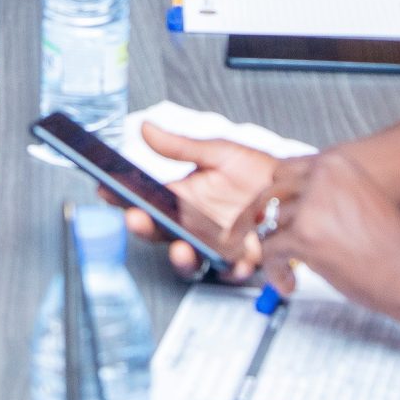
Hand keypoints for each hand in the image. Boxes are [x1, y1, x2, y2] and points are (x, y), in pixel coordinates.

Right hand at [119, 122, 276, 279]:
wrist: (293, 189)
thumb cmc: (256, 171)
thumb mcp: (217, 152)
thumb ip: (180, 147)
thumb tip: (146, 128)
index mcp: (182, 199)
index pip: (144, 200)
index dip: (122, 198)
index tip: (106, 190)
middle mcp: (192, 225)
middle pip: (158, 233)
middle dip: (144, 228)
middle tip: (136, 218)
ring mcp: (213, 244)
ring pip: (188, 258)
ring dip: (181, 258)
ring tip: (182, 249)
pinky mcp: (238, 258)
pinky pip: (229, 271)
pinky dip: (231, 269)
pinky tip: (235, 261)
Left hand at [255, 149, 399, 317]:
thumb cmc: (393, 246)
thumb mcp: (360, 198)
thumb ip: (325, 196)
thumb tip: (292, 208)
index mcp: (336, 163)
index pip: (283, 171)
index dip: (277, 198)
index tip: (273, 214)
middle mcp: (321, 177)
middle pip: (270, 196)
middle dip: (264, 222)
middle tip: (268, 240)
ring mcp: (310, 206)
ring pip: (268, 226)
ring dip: (277, 251)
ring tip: (290, 269)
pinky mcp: (302, 236)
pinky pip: (269, 251)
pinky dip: (275, 270)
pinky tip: (289, 281)